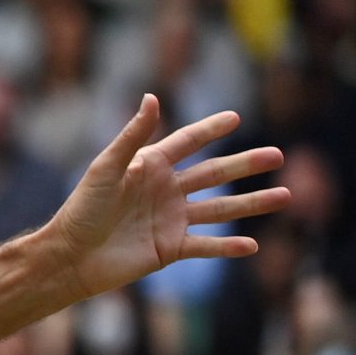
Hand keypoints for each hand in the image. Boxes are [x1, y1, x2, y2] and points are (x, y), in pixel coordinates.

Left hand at [44, 96, 290, 298]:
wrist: (70, 257)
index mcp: (149, 167)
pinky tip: (252, 244)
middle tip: (279, 155)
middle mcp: (165, 191)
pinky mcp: (170, 249)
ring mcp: (171, 220)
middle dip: (245, 164)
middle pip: (214, 174)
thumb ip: (133, 136)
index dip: (210, 130)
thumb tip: (152, 97)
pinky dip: (228, 246)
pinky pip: (206, 245)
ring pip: (220, 208)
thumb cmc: (82, 209)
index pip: (187, 143)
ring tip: (285, 196)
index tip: (235, 118)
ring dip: (252, 203)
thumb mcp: (106, 168)